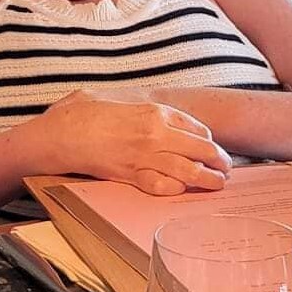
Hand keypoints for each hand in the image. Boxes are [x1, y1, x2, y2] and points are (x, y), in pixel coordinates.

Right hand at [38, 90, 231, 194]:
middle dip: (219, 160)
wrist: (63, 132)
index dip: (209, 141)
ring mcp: (145, 156)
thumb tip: (169, 121)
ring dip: (209, 179)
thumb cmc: (87, 113)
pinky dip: (178, 189)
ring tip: (218, 184)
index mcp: (155, 112)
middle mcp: (156, 134)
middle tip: (227, 168)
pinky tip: (184, 190)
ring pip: (189, 171)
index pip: (197, 128)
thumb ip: (149, 110)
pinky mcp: (131, 175)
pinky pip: (163, 186)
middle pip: (201, 149)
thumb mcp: (124, 100)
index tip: (211, 147)